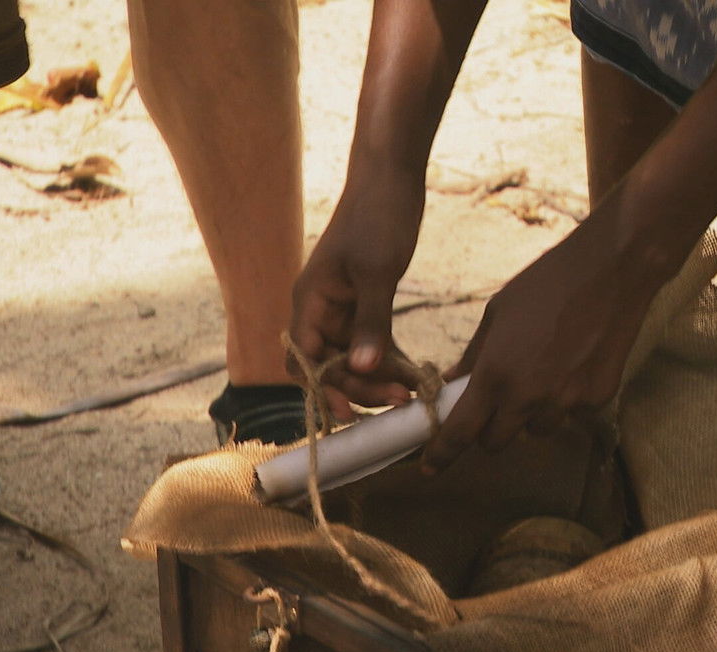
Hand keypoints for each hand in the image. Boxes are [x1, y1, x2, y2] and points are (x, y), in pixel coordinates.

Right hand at [290, 172, 425, 416]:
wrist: (392, 176)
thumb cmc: (379, 216)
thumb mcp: (377, 272)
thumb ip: (371, 322)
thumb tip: (363, 368)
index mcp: (310, 299)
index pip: (304, 358)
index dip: (324, 387)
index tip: (352, 410)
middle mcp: (319, 308)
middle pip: (328, 365)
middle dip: (359, 387)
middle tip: (398, 400)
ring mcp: (341, 307)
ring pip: (351, 358)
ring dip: (376, 378)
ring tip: (409, 393)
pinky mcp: (364, 303)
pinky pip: (370, 342)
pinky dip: (387, 359)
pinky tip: (411, 374)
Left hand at [421, 211, 677, 472]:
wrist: (611, 271)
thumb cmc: (548, 283)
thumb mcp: (498, 313)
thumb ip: (474, 356)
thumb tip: (455, 383)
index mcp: (496, 373)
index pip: (461, 433)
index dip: (441, 455)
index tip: (429, 469)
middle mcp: (529, 397)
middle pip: (497, 443)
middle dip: (489, 431)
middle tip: (494, 406)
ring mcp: (567, 402)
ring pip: (537, 431)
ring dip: (531, 415)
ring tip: (543, 372)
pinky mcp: (597, 400)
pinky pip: (572, 414)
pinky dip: (566, 399)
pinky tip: (574, 362)